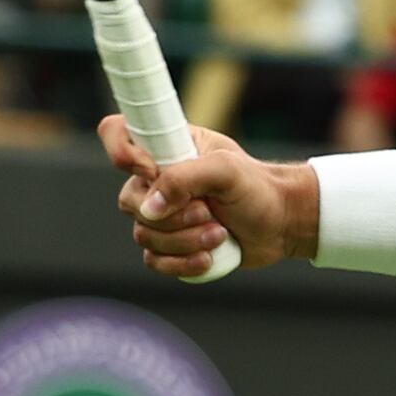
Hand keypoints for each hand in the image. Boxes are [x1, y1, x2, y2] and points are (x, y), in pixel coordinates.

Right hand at [105, 115, 308, 274]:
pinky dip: (183, 263)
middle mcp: (155, 179)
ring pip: (144, 235)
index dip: (122, 153)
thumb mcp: (227, 170)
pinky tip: (210, 257)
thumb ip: (185, 178)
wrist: (280, 223)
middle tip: (209, 211)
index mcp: (165, 147)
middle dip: (174, 215)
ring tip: (220, 233)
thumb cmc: (257, 187)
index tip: (152, 171)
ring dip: (186, 241)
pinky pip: (154, 260)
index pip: (115, 132)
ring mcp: (161, 213)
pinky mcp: (169, 245)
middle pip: (129, 201)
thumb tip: (150, 207)